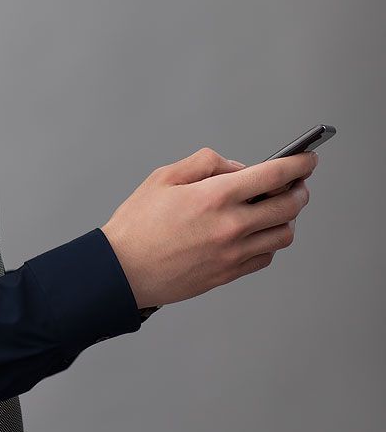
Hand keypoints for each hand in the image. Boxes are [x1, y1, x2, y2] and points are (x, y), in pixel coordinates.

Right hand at [101, 147, 316, 307]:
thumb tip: (237, 168)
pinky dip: (271, 241)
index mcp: (216, 196)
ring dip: (288, 217)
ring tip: (277, 207)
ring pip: (283, 234)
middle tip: (298, 182)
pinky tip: (259, 232)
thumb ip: (205, 163)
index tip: (308, 158)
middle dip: (300, 190)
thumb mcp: (164, 176)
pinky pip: (266, 257)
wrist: (123, 270)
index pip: (274, 175)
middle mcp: (231, 226)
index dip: (299, 164)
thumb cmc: (138, 223)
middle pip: (289, 206)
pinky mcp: (229, 274)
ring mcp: (233, 254)